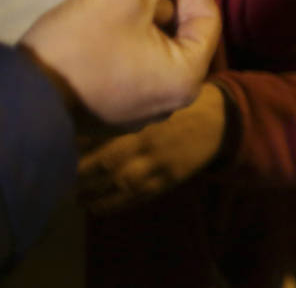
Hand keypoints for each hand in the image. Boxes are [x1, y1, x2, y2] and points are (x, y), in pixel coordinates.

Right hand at [19, 0, 220, 123]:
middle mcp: (173, 98)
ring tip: (108, 6)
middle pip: (182, 33)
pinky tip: (98, 28)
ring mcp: (144, 106)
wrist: (24, 98)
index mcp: (186, 76)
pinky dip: (125, 41)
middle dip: (162, 1)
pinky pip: (135, 64)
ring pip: (155, 47)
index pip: (208, 18)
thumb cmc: (81, 45)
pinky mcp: (118, 107)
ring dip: (140, 20)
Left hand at [77, 83, 226, 213]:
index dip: (76, 147)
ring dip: (94, 195)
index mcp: (140, 118)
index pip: (100, 135)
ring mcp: (159, 162)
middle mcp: (147, 141)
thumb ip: (120, 116)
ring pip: (120, 183)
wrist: (216, 120)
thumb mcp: (148, 104)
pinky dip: (115, 205)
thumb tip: (79, 130)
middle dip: (80, 175)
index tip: (60, 152)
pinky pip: (138, 197)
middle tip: (62, 180)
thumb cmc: (174, 108)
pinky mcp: (169, 179)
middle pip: (106, 162)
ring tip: (76, 200)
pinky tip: (97, 208)